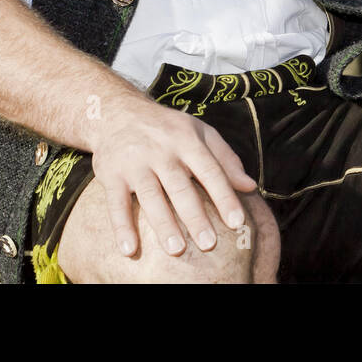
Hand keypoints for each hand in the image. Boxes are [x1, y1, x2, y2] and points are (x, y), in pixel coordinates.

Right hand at [88, 95, 258, 257]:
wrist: (118, 112)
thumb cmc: (168, 128)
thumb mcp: (200, 132)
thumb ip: (226, 159)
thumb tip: (250, 187)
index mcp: (187, 140)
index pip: (210, 170)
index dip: (224, 197)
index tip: (237, 223)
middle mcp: (162, 150)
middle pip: (180, 186)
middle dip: (195, 216)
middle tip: (209, 244)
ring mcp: (135, 162)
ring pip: (151, 196)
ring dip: (163, 224)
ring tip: (176, 250)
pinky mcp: (111, 173)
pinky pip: (116, 203)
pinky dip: (121, 227)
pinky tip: (130, 249)